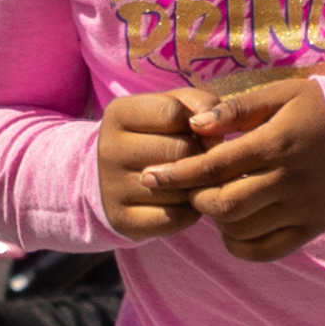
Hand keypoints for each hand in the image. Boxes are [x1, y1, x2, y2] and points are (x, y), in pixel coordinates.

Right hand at [97, 91, 204, 240]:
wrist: (112, 178)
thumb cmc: (153, 136)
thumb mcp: (170, 109)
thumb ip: (198, 105)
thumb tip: (216, 130)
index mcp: (118, 114)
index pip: (171, 112)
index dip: (198, 123)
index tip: (201, 132)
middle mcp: (108, 149)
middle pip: (179, 149)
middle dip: (200, 155)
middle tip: (202, 159)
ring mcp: (112, 187)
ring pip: (180, 186)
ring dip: (196, 184)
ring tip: (191, 179)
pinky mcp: (122, 220)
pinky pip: (175, 217)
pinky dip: (190, 211)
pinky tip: (184, 201)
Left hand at [157, 78, 324, 262]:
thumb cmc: (317, 110)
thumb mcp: (280, 94)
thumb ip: (236, 109)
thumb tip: (194, 125)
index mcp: (278, 142)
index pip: (215, 165)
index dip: (177, 173)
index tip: (149, 176)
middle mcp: (290, 180)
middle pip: (224, 204)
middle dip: (195, 198)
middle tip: (191, 187)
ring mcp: (303, 208)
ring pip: (241, 229)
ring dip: (216, 219)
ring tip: (215, 199)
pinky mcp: (312, 228)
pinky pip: (266, 250)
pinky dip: (240, 244)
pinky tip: (233, 227)